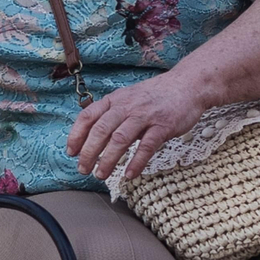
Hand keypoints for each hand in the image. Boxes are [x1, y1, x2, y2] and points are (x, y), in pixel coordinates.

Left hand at [66, 71, 205, 180]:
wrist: (188, 85)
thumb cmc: (157, 95)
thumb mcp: (129, 98)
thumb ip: (113, 113)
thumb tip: (93, 134)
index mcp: (116, 100)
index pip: (89, 116)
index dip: (77, 135)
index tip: (71, 152)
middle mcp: (127, 106)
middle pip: (101, 130)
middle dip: (89, 152)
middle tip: (83, 169)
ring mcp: (145, 115)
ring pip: (120, 139)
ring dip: (108, 160)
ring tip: (102, 174)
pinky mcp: (163, 125)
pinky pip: (147, 146)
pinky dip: (136, 162)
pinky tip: (130, 174)